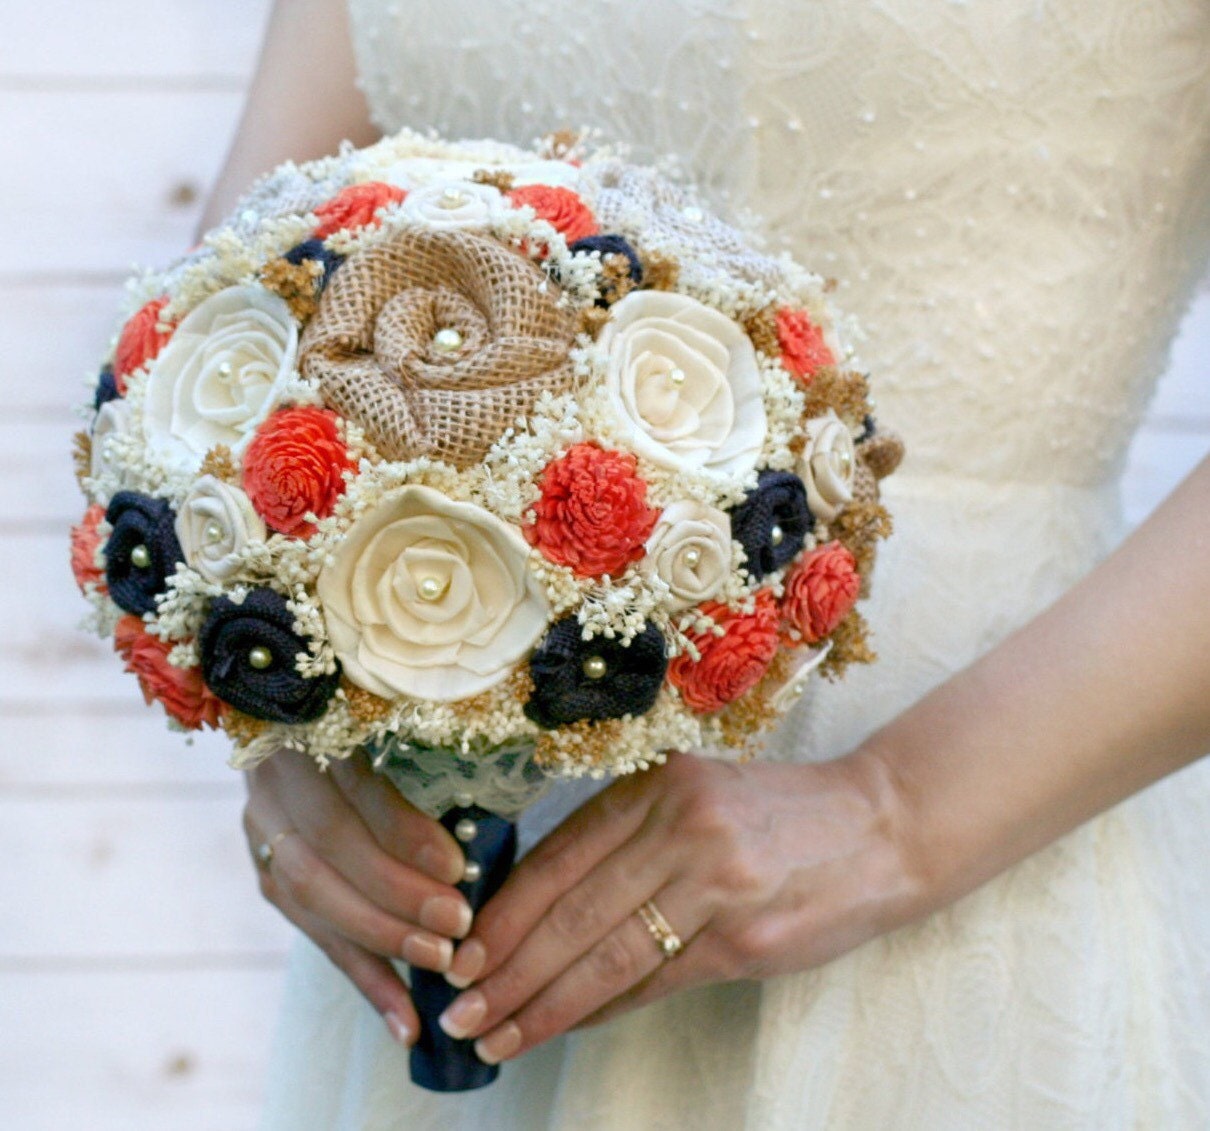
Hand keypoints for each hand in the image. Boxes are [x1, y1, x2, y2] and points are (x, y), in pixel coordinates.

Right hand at [242, 747, 471, 1045]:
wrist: (307, 728)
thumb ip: (432, 764)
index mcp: (310, 725)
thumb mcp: (406, 728)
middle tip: (456, 927)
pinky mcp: (267, 874)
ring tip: (438, 965)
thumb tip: (487, 822)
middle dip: (397, 896)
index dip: (404, 833)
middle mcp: (275, 779)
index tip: (457, 868)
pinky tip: (404, 1020)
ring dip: (382, 940)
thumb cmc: (385, 726)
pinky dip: (366, 978)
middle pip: (329, 851)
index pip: (354, 789)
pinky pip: (316, 935)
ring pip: (312, 898)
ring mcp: (263, 830)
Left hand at [435, 749, 921, 1064]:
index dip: (503, 913)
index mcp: (657, 784)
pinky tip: (569, 1027)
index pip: (557, 856)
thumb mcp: (695, 800)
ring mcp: (715, 880)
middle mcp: (680, 824)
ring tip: (498, 1037)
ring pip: (607, 954)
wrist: (880, 825)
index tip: (460, 954)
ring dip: (545, 1004)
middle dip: (506, 969)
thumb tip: (543, 913)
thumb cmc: (778, 815)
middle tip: (459, 1010)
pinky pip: (658, 980)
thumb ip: (626, 841)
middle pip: (571, 910)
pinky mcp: (746, 937)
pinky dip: (606, 1009)